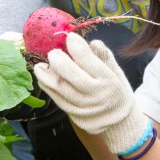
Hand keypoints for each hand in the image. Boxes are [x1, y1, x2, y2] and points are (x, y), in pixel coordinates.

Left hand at [33, 33, 150, 156]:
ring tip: (40, 66)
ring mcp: (83, 107)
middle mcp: (95, 95)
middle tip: (53, 52)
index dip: (77, 47)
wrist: (119, 122)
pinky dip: (48, 87)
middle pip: (71, 75)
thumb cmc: (117, 91)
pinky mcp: (74, 115)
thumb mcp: (117, 72)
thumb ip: (104, 57)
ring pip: (60, 88)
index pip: (89, 61)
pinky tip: (44, 78)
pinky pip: (57, 100)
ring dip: (46, 75)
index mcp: (108, 81)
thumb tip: (92, 42)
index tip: (70, 37)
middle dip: (58, 60)